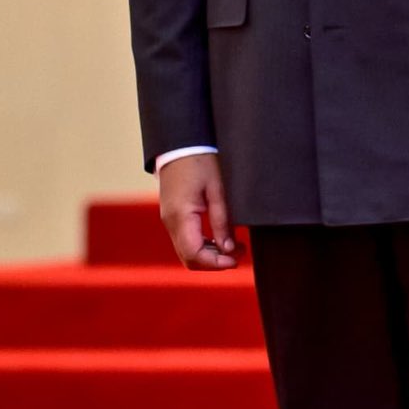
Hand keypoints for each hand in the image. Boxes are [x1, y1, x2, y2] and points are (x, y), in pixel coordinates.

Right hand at [158, 152, 243, 269]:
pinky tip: (221, 239)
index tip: (236, 260)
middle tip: (238, 256)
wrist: (181, 144)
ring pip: (187, 252)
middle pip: (189, 258)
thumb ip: (222, 221)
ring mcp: (170, 220)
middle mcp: (171, 222)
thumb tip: (228, 249)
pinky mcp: (173, 216)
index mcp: (181, 216)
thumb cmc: (201, 161)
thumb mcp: (218, 190)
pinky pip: (186, 240)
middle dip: (214, 263)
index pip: (194, 254)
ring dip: (210, 255)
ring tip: (235, 247)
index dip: (216, 264)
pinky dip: (203, 246)